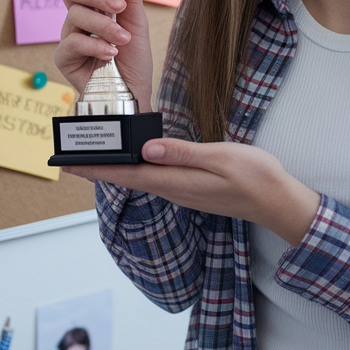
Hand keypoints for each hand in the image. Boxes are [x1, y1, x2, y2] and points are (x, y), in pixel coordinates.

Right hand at [54, 0, 153, 106]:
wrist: (133, 92)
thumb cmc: (134, 59)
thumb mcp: (137, 22)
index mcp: (92, 5)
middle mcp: (77, 18)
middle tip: (118, 7)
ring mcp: (69, 37)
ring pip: (74, 15)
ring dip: (104, 26)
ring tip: (122, 40)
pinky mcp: (64, 58)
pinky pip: (71, 41)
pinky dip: (94, 45)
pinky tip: (109, 53)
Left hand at [64, 139, 320, 246]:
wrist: (278, 201)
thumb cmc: (254, 177)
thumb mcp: (220, 157)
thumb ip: (183, 153)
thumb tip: (146, 148)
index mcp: (176, 181)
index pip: (127, 174)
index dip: (97, 169)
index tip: (70, 165)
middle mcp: (173, 189)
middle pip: (128, 177)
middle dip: (99, 168)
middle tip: (71, 158)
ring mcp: (182, 191)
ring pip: (140, 178)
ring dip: (116, 168)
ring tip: (94, 156)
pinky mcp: (190, 188)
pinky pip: (155, 178)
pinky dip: (137, 168)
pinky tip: (133, 159)